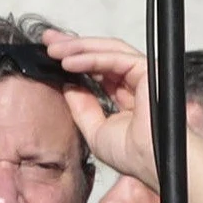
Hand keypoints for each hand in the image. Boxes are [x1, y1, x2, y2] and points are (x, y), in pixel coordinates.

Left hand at [45, 32, 156, 188]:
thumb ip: (82, 106)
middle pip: (102, 54)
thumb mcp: (95, 129)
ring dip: (78, 48)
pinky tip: (68, 62)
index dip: (76, 58)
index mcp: (126, 96)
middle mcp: (136, 82)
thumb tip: (68, 85)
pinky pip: (116, 59)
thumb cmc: (133, 154)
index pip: (99, 69)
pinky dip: (90, 58)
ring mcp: (144, 75)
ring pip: (109, 51)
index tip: (52, 53)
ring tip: (53, 50)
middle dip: (73, 45)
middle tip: (48, 40)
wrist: (153, 163)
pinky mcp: (149, 71)